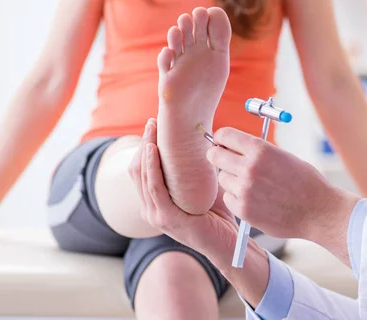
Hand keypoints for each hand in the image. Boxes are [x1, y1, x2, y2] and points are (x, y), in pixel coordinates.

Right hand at [129, 119, 270, 306]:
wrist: (229, 243)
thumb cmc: (217, 214)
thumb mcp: (200, 186)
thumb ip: (191, 170)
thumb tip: (195, 139)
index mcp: (155, 202)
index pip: (140, 169)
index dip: (144, 145)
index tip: (154, 125)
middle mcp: (150, 209)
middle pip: (137, 169)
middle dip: (144, 142)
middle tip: (153, 122)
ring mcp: (156, 215)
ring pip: (142, 176)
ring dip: (146, 149)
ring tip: (152, 130)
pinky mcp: (167, 219)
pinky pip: (154, 188)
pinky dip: (152, 167)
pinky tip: (154, 151)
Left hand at [207, 127, 359, 261]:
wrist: (319, 211)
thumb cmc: (305, 182)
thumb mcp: (283, 156)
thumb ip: (257, 151)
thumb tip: (234, 147)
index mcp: (260, 149)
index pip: (224, 135)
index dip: (221, 138)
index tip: (221, 143)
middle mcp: (249, 167)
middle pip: (214, 155)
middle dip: (218, 156)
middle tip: (225, 161)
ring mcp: (244, 189)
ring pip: (222, 178)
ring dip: (231, 179)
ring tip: (251, 184)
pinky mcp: (243, 209)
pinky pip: (228, 198)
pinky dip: (237, 198)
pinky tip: (254, 199)